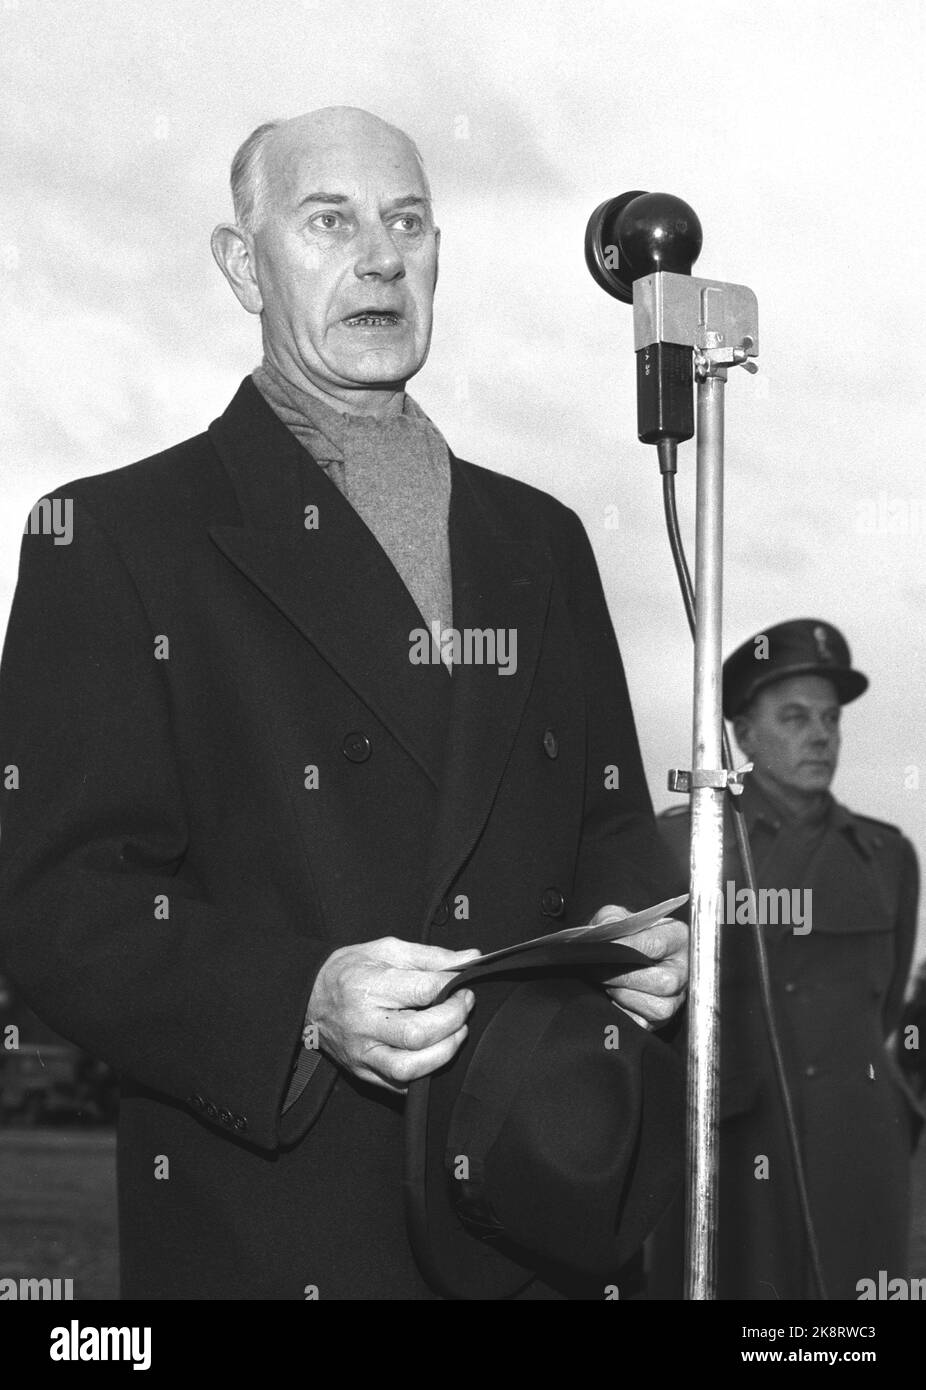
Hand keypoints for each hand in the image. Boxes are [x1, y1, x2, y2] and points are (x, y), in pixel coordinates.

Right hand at [306, 937, 481, 1092]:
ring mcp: (362, 1054)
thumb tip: (471, 959)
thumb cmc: (350, 970)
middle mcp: (363, 1024)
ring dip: (445, 1052)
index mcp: (367, 986)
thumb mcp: (387, 950)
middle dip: (453, 1020)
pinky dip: (426, 1072)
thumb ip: (431, 956)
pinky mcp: (363, 1073)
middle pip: (418, 1034)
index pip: (422, 991)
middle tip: (463, 1005)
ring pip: (411, 1069)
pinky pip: (401, 1086)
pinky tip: (434, 1052)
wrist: (308, 997)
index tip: (463, 983)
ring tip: (455, 1032)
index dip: (451, 988)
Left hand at [590, 905, 688, 1029]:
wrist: (622, 956)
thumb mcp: (618, 917)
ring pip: (657, 1007)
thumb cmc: (624, 936)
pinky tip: (613, 999)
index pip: (657, 945)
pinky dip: (624, 1012)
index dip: (627, 948)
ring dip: (623, 996)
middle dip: (623, 977)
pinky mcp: (663, 1020)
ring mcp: (678, 998)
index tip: (603, 949)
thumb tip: (602, 939)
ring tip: (606, 984)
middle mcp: (685, 970)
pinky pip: (645, 1024)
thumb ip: (610, 920)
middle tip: (597, 970)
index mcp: (679, 937)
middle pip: (663, 981)